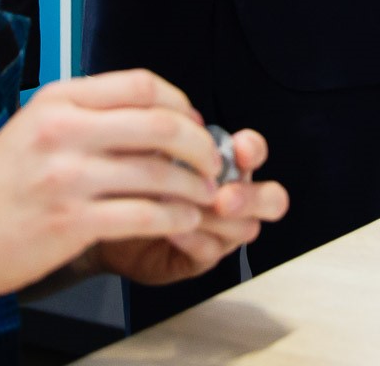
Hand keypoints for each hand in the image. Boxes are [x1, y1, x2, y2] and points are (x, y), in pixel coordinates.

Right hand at [0, 71, 225, 316]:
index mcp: (57, 101)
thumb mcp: (34, 128)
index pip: (140, 84)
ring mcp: (67, 178)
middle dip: (198, 144)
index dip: (179, 102)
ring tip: (204, 195)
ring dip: (194, 186)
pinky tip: (184, 220)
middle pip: (159, 123)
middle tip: (211, 161)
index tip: (192, 121)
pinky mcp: (72, 222)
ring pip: (159, 172)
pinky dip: (176, 218)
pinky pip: (145, 215)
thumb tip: (153, 114)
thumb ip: (87, 115)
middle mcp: (63, 131)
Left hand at [93, 129, 288, 285]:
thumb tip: (189, 122)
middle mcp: (233, 195)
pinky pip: (211, 250)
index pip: (254, 151)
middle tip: (224, 198)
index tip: (239, 148)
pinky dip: (193, 238)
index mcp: (225, 162)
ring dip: (214, 219)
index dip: (253, 150)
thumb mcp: (150, 150)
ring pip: (244, 228)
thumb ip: (175, 139)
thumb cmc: (133, 177)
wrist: (107, 216)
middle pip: (272, 199)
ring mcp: (222, 230)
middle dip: (253, 198)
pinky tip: (172, 228)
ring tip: (182, 210)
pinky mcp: (202, 258)